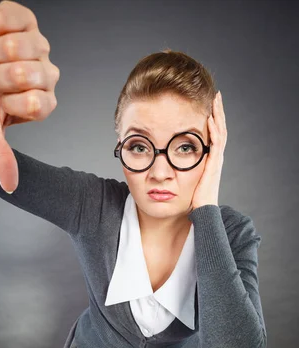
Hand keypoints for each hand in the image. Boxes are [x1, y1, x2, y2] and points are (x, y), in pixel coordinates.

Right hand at [0, 0, 59, 192]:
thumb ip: (1, 155)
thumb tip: (10, 186)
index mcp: (42, 101)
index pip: (37, 103)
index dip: (10, 101)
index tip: (0, 101)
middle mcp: (46, 73)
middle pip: (25, 73)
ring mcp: (37, 44)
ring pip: (16, 46)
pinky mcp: (24, 19)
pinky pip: (8, 18)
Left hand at [190, 91, 227, 209]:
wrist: (203, 212)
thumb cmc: (194, 199)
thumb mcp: (186, 179)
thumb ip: (182, 168)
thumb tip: (167, 163)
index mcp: (210, 159)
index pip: (213, 133)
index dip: (212, 118)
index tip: (209, 105)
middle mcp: (215, 157)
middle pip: (219, 128)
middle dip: (218, 111)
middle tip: (216, 96)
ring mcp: (216, 161)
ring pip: (220, 133)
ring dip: (218, 116)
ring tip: (216, 101)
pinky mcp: (213, 166)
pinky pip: (216, 144)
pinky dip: (214, 131)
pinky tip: (210, 120)